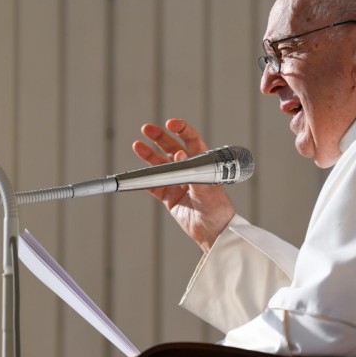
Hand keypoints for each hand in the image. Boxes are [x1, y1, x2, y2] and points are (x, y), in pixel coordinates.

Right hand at [132, 119, 234, 251]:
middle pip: (171, 148)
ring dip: (149, 155)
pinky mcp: (169, 197)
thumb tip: (179, 153)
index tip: (171, 124)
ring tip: (137, 145)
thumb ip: (192, 172)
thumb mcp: (207, 188)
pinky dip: (145, 180)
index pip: (191, 141)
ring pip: (160, 165)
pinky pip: (154, 186)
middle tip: (147, 129)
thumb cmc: (218, 208)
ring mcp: (178, 183)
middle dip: (159, 137)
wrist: (214, 232)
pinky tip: (137, 172)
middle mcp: (189, 170)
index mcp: (202, 163)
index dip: (181, 130)